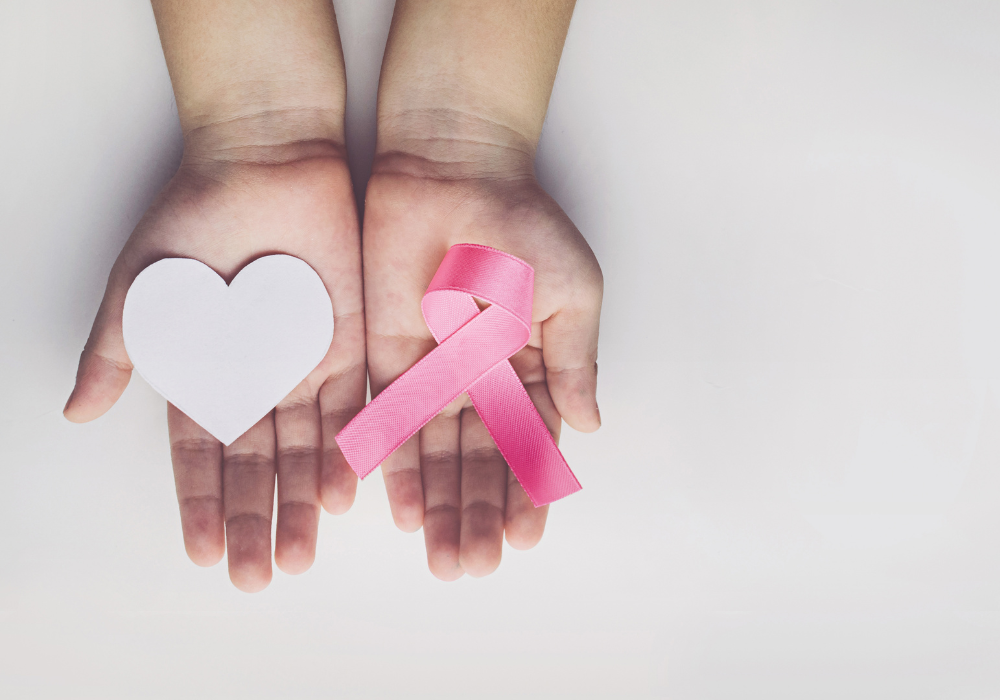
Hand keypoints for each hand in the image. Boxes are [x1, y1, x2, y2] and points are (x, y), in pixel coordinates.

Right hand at [64, 131, 364, 591]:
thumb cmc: (195, 216)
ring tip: (300, 554)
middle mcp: (256, 380)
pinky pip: (352, 405)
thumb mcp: (143, 287)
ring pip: (305, 449)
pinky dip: (348, 448)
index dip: (201, 504)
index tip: (202, 553)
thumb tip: (74, 411)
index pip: (202, 455)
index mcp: (204, 373)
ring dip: (302, 503)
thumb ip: (116, 350)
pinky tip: (344, 492)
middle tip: (258, 576)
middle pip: (257, 465)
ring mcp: (304, 365)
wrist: (266, 160)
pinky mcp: (349, 343)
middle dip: (256, 520)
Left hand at [363, 147, 601, 579]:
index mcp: (530, 367)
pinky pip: (387, 420)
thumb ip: (575, 360)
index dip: (528, 494)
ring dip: (440, 508)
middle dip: (478, 516)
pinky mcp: (386, 357)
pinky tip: (400, 510)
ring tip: (441, 558)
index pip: (530, 446)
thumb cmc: (521, 223)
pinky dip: (392, 465)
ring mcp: (432, 373)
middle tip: (474, 567)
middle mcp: (480, 381)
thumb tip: (591, 426)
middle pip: (479, 464)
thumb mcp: (571, 291)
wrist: (452, 169)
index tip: (524, 540)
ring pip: (435, 456)